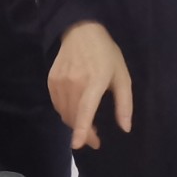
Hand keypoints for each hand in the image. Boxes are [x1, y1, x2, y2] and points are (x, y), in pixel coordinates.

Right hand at [48, 22, 133, 150]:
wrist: (80, 31)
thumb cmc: (106, 54)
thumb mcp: (122, 76)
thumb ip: (124, 104)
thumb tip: (125, 128)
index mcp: (95, 81)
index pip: (86, 109)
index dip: (82, 128)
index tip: (77, 144)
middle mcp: (74, 83)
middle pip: (74, 117)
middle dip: (85, 133)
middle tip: (95, 139)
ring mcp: (60, 82)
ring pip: (65, 113)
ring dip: (75, 124)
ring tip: (87, 125)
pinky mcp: (51, 81)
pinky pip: (57, 105)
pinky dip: (65, 113)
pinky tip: (75, 111)